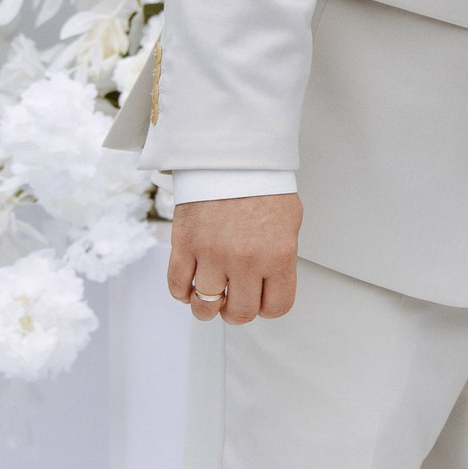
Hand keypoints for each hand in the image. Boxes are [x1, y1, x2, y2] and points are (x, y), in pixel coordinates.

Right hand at [168, 195, 302, 323]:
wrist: (231, 155)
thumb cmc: (262, 183)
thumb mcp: (290, 222)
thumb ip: (281, 257)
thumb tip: (271, 282)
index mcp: (278, 256)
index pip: (276, 306)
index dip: (267, 307)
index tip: (262, 301)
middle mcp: (246, 261)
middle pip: (240, 313)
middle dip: (237, 310)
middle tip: (234, 300)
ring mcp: (212, 254)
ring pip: (205, 306)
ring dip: (208, 307)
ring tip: (211, 296)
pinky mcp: (185, 244)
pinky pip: (177, 285)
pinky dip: (182, 293)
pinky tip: (190, 286)